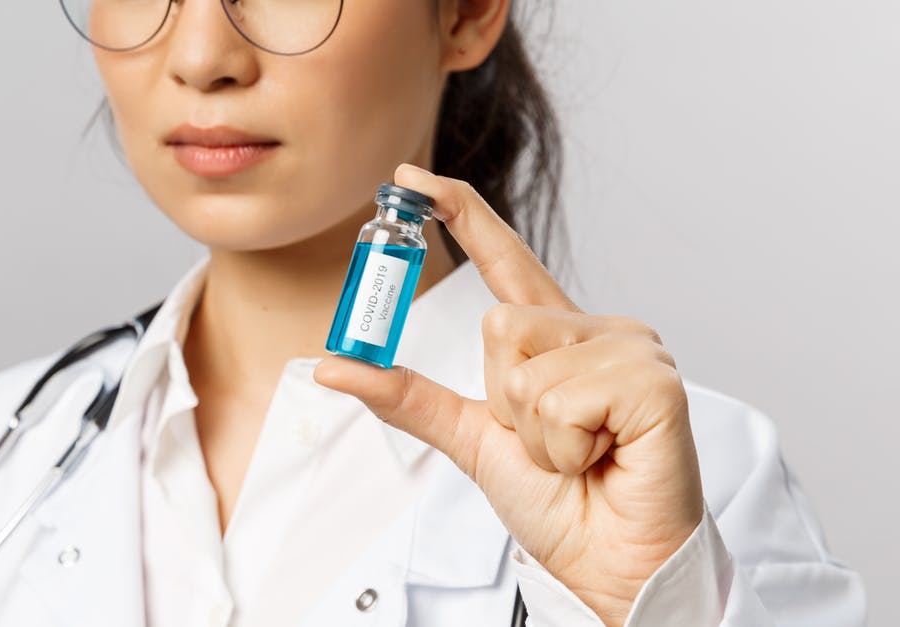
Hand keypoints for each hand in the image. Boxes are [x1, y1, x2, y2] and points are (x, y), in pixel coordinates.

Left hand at [313, 163, 704, 625]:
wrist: (606, 564)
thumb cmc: (556, 503)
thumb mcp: (468, 439)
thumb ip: (407, 396)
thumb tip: (332, 364)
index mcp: (554, 338)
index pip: (502, 259)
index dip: (460, 212)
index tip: (410, 175)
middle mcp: (595, 331)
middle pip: (498, 322)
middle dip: (502, 400)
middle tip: (549, 442)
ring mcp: (631, 349)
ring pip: (522, 361)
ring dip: (533, 429)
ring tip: (579, 453)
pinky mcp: (653, 382)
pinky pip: (562, 397)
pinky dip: (563, 444)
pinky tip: (603, 456)